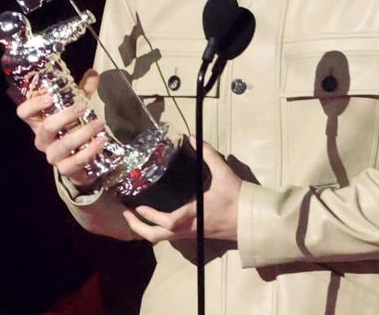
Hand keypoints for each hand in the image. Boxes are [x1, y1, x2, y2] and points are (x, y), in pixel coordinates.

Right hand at [15, 69, 107, 187]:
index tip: (50, 96)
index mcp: (40, 122)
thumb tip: (93, 72)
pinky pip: (75, 162)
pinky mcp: (66, 169)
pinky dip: (90, 151)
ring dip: (83, 133)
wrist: (81, 161)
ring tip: (100, 123)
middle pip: (46, 128)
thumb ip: (83, 91)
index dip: (33, 104)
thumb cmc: (74, 128)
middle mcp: (43, 140)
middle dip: (65, 116)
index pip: (24, 113)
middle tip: (83, 106)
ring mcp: (53, 156)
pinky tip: (101, 140)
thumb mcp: (77, 108)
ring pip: (63, 145)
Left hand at [122, 139, 240, 242]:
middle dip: (138, 228)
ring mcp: (191, 234)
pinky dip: (157, 230)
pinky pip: (170, 238)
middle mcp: (189, 228)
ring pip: (162, 240)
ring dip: (146, 230)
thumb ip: (209, 155)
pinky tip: (155, 219)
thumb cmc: (238, 198)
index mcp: (194, 214)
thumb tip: (192, 138)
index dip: (151, 216)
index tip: (139, 206)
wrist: (252, 220)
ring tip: (136, 217)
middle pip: (157, 237)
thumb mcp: (224, 173)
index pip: (168, 222)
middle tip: (127, 214)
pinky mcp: (195, 235)